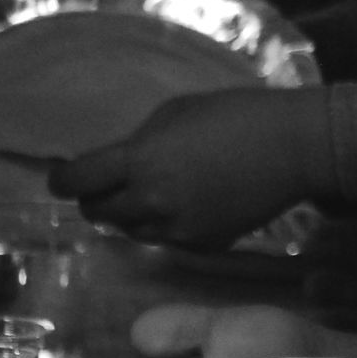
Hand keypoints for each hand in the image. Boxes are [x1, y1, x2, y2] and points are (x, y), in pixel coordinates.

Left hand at [48, 87, 334, 247]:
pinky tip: (190, 200)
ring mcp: (177, 230)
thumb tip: (119, 161)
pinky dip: (167, 224)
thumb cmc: (237, 114)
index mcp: (142, 160)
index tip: (64, 175)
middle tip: (111, 181)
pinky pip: (166, 240)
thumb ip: (141, 141)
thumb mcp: (178, 111)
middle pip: (97, 212)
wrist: (294, 148)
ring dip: (131, 213)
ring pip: (130, 231)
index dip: (62, 179)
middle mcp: (152, 201)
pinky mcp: (202, 246)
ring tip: (156, 190)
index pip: (76, 181)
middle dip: (97, 196)